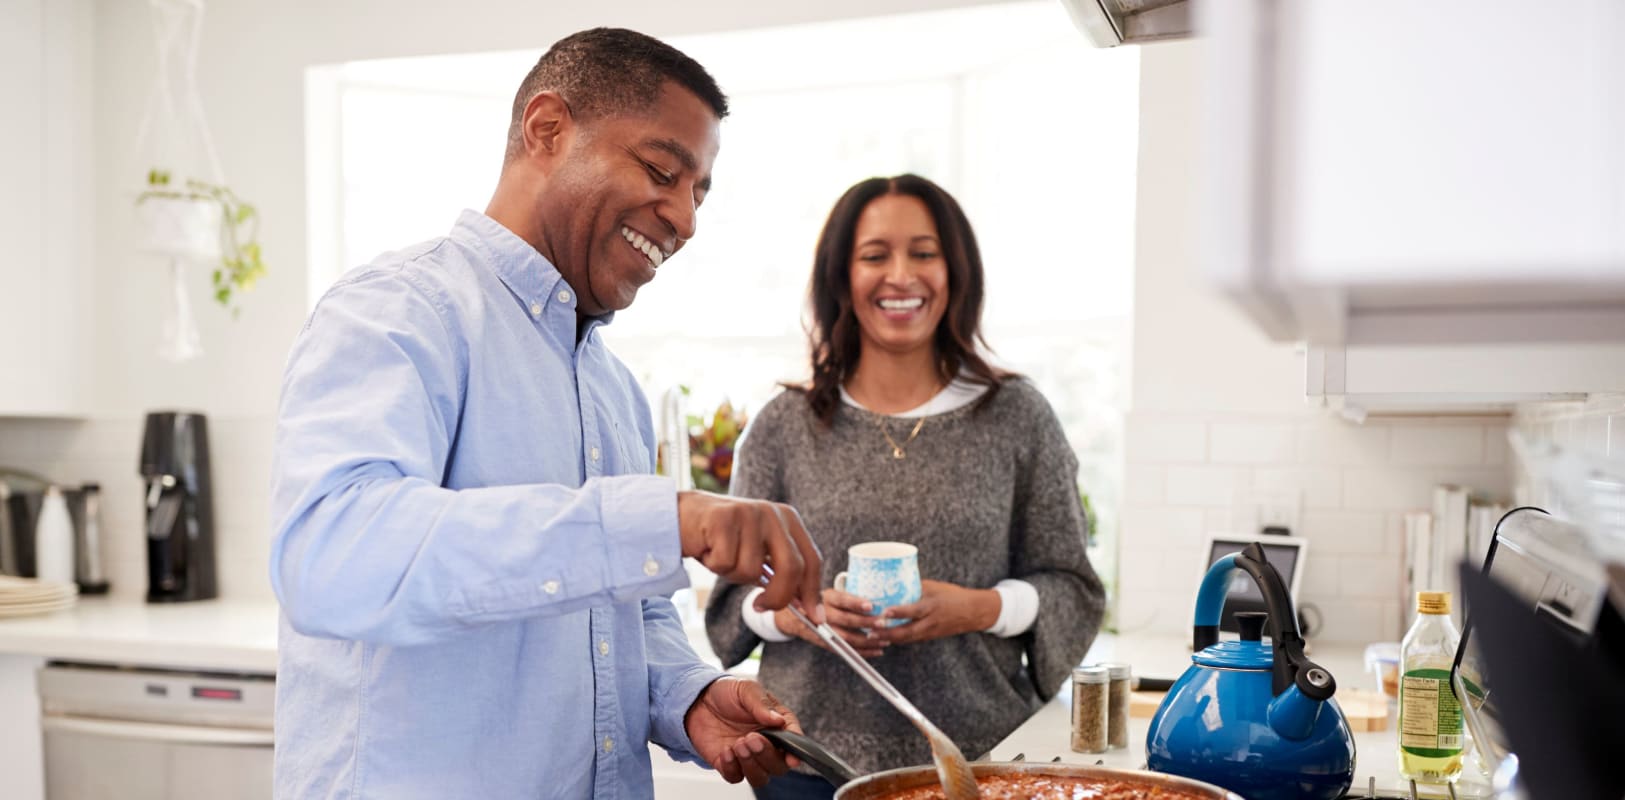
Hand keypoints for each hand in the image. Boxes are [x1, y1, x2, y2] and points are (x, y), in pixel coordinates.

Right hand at [678, 491, 823, 621]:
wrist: (681, 517)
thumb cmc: (720, 540)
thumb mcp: (758, 552)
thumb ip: (780, 571)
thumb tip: (804, 605)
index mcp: (787, 519)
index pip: (811, 559)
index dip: (813, 591)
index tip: (815, 618)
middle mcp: (772, 513)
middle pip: (791, 567)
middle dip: (778, 596)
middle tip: (760, 606)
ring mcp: (749, 513)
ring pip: (751, 570)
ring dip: (733, 574)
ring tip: (721, 557)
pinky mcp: (723, 518)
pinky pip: (726, 563)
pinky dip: (714, 565)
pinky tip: (708, 549)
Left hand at [684, 677, 803, 786]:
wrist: (698, 701)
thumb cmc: (727, 693)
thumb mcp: (746, 689)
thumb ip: (761, 705)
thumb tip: (779, 720)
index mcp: (778, 724)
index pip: (793, 742)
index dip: (795, 752)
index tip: (791, 757)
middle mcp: (766, 744)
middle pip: (778, 766)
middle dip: (767, 756)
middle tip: (753, 739)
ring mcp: (748, 757)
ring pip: (760, 777)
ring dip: (751, 765)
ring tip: (738, 744)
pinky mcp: (729, 765)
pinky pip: (735, 777)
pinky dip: (732, 768)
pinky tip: (725, 751)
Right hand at [774, 588, 885, 657]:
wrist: (793, 617)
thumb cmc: (819, 602)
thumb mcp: (829, 594)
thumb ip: (846, 598)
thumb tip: (875, 602)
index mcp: (826, 598)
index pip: (841, 600)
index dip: (856, 603)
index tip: (871, 605)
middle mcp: (823, 613)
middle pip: (846, 620)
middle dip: (866, 623)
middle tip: (882, 623)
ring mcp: (823, 630)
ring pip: (847, 638)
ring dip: (868, 641)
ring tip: (885, 640)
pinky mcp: (825, 643)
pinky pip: (845, 649)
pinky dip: (862, 652)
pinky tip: (877, 651)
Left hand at [871, 580, 1000, 645]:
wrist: (973, 612)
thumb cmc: (953, 596)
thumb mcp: (935, 587)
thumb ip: (915, 587)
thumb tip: (893, 582)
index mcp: (933, 606)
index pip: (914, 611)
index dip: (898, 612)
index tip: (883, 612)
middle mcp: (931, 621)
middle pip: (906, 631)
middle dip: (887, 633)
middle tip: (870, 631)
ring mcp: (930, 631)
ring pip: (907, 638)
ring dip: (889, 639)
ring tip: (872, 636)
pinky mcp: (930, 637)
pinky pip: (912, 639)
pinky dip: (898, 639)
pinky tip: (885, 637)